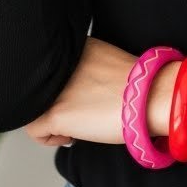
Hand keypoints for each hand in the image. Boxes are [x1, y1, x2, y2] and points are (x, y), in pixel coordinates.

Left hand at [23, 36, 179, 148]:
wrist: (152, 97)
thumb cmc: (140, 86)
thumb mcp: (107, 62)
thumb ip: (87, 68)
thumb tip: (80, 88)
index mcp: (74, 47)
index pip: (51, 69)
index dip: (61, 88)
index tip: (79, 98)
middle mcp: (58, 64)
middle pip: (39, 89)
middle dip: (54, 103)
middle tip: (76, 114)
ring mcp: (54, 89)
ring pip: (33, 108)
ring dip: (51, 120)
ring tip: (74, 126)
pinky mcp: (54, 113)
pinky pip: (35, 131)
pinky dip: (50, 139)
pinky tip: (70, 137)